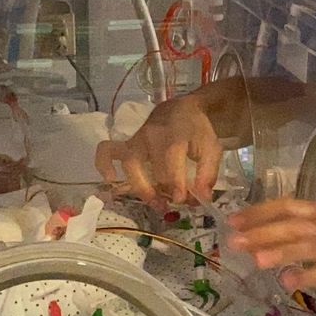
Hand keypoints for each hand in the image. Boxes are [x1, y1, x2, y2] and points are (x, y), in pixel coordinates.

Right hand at [94, 96, 222, 206]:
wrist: (182, 110)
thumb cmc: (197, 131)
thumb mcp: (211, 148)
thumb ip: (207, 173)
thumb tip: (202, 198)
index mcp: (176, 136)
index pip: (171, 163)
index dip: (176, 185)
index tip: (182, 200)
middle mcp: (153, 137)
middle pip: (153, 169)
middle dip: (162, 191)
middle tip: (171, 205)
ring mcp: (137, 139)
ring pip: (130, 164)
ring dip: (140, 188)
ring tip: (155, 203)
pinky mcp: (127, 143)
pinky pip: (107, 151)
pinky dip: (104, 164)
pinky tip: (111, 180)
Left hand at [227, 200, 315, 292]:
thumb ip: (295, 223)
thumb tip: (256, 229)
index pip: (285, 206)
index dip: (259, 212)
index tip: (233, 220)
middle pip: (291, 227)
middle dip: (262, 234)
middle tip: (235, 242)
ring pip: (305, 248)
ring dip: (280, 253)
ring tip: (256, 260)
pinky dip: (305, 276)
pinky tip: (286, 281)